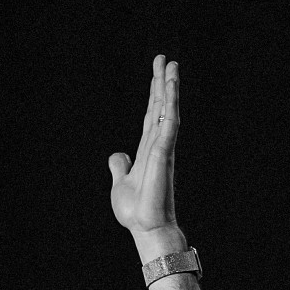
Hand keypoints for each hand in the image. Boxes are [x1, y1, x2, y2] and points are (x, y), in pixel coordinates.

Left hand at [109, 54, 182, 252]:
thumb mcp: (120, 185)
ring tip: (172, 66)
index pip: (152, 115)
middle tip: (166, 59)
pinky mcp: (164, 153)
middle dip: (163, 83)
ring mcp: (163, 148)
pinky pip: (169, 123)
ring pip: (168, 111)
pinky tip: (170, 88)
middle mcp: (158, 145)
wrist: (146, 229)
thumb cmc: (137, 212)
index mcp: (148, 150)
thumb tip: (117, 155)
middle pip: (161, 107)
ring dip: (170, 88)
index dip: (155, 94)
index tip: (158, 72)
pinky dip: (170, 104)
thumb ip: (120, 167)